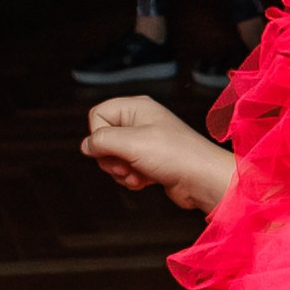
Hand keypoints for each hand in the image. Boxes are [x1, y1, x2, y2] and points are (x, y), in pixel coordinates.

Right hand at [81, 96, 233, 210]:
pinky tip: (146, 181)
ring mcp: (146, 143)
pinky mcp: (151, 163)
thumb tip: (86, 146)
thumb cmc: (177, 156)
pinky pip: (127, 170)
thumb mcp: (131, 143)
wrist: (204, 180)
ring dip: (122, 171)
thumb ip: (102, 141)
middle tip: (127, 164)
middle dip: (111, 159)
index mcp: (136, 108)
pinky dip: (132, 179)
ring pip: (113, 158)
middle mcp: (140, 122)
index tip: (114, 148)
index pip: (97, 115)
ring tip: (140, 173)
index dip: (99, 135)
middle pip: (103, 139)